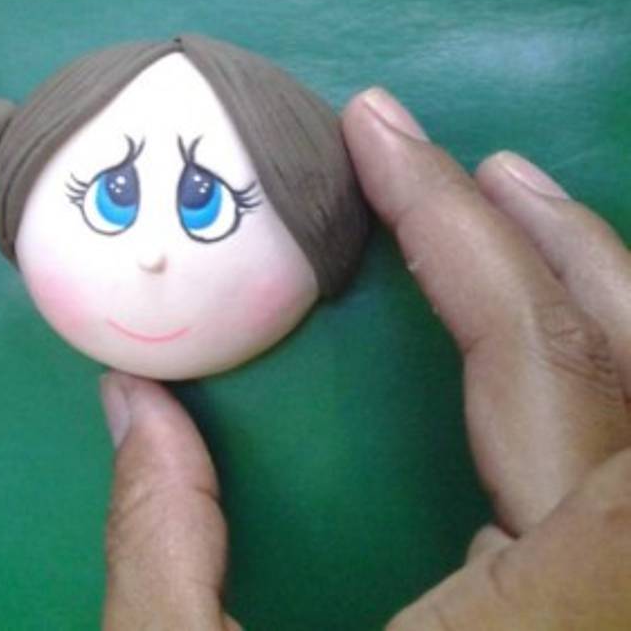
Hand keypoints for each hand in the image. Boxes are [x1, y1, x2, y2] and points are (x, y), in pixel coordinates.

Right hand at [99, 88, 630, 628]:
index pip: (546, 367)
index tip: (377, 137)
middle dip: (559, 246)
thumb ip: (163, 544)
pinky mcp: (594, 628)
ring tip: (512, 222)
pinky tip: (530, 357)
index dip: (466, 231)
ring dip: (593, 302)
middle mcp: (611, 602)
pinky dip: (588, 379)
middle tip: (477, 165)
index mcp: (541, 614)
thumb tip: (136, 403)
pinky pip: (618, 471)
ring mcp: (612, 617)